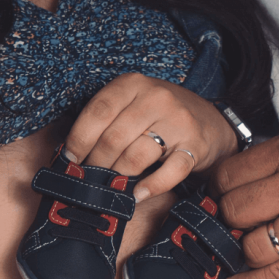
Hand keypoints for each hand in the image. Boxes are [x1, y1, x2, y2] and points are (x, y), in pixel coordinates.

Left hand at [63, 73, 237, 201]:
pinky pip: (169, 173)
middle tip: (90, 177)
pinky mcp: (195, 146)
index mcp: (133, 84)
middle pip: (114, 138)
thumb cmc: (158, 116)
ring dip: (119, 175)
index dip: (79, 139)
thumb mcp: (131, 104)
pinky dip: (151, 187)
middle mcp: (156, 98)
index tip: (70, 160)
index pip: (98, 112)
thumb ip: (106, 120)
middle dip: (97, 163)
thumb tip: (72, 154)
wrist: (208, 120)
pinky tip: (138, 194)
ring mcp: (178, 121)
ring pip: (137, 156)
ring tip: (112, 184)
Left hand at [210, 126, 278, 278]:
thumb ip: (277, 157)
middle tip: (239, 219)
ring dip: (245, 247)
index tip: (221, 194)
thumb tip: (236, 181)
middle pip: (234, 210)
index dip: (220, 187)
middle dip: (229, 217)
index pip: (230, 175)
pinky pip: (274, 276)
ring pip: (251, 247)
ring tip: (252, 242)